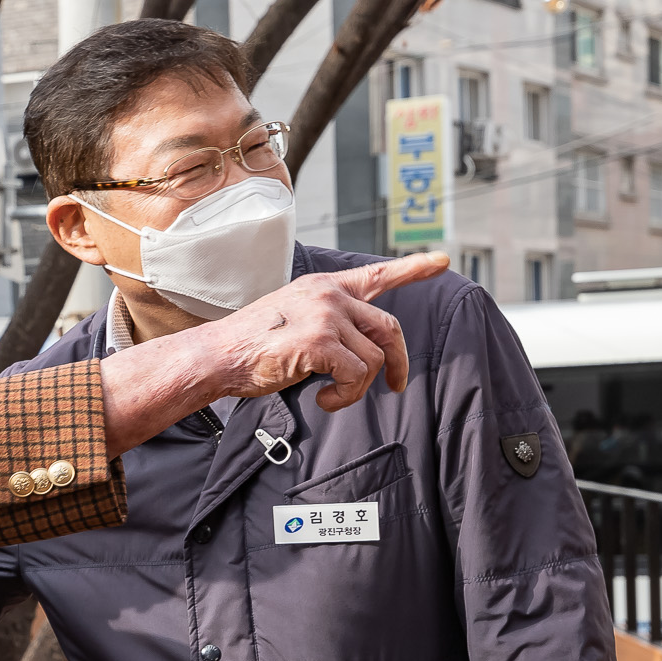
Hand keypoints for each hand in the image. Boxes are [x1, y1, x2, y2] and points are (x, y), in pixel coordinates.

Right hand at [100, 252, 448, 452]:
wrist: (218, 356)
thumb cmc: (252, 346)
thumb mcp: (293, 319)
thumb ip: (327, 321)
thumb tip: (357, 347)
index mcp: (323, 287)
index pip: (377, 274)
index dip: (414, 268)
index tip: (443, 260)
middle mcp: (329, 295)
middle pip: (389, 328)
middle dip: (398, 362)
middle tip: (396, 386)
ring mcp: (326, 316)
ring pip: (374, 359)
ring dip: (358, 388)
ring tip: (332, 396)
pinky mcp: (321, 342)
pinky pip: (357, 376)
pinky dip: (345, 396)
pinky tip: (323, 400)